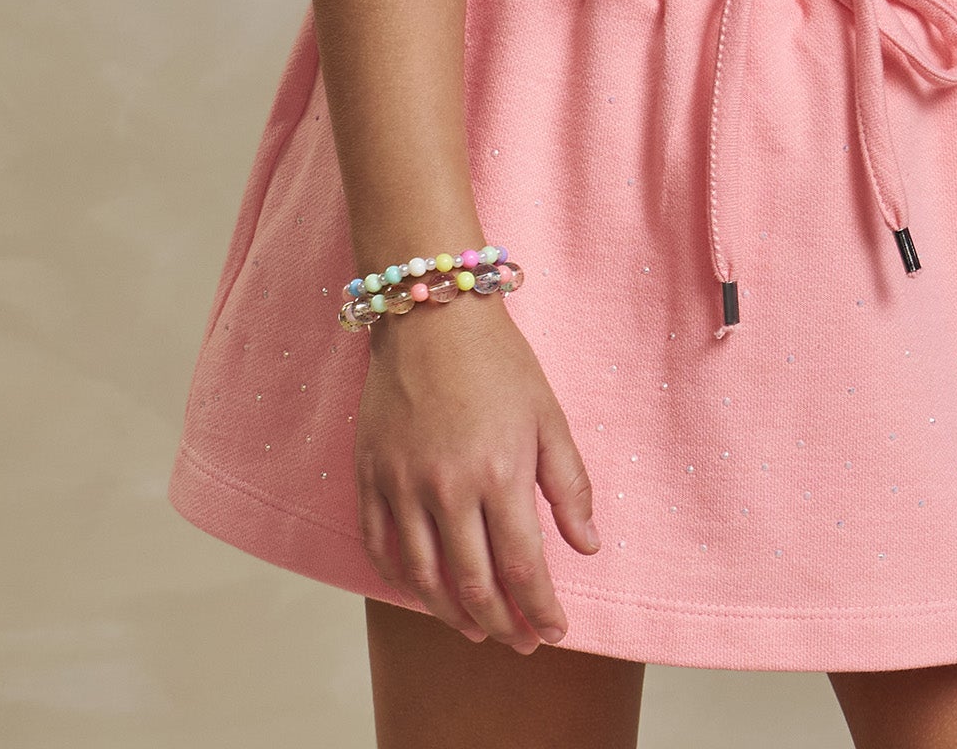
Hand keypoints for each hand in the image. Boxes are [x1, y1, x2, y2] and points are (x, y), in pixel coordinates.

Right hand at [355, 295, 600, 649]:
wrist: (432, 315)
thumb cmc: (499, 362)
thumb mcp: (548, 416)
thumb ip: (569, 485)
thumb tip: (586, 546)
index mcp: (500, 473)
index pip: (523, 568)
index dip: (541, 610)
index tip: (554, 631)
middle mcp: (448, 489)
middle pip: (473, 586)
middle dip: (501, 626)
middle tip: (520, 641)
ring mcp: (403, 485)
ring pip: (424, 579)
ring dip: (452, 616)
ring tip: (476, 630)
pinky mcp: (370, 476)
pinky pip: (381, 548)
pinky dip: (402, 582)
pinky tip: (424, 592)